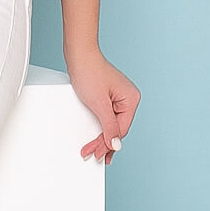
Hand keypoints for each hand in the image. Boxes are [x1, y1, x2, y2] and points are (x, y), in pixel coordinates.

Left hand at [65, 48, 139, 165]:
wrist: (78, 56)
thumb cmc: (89, 72)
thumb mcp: (99, 104)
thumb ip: (109, 126)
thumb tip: (116, 144)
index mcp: (131, 100)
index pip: (121, 129)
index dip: (108, 143)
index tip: (97, 153)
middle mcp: (128, 98)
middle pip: (117, 128)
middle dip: (104, 142)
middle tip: (93, 154)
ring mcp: (119, 97)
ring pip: (112, 124)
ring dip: (102, 136)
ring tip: (93, 150)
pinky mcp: (110, 96)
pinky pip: (107, 116)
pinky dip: (101, 126)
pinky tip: (97, 136)